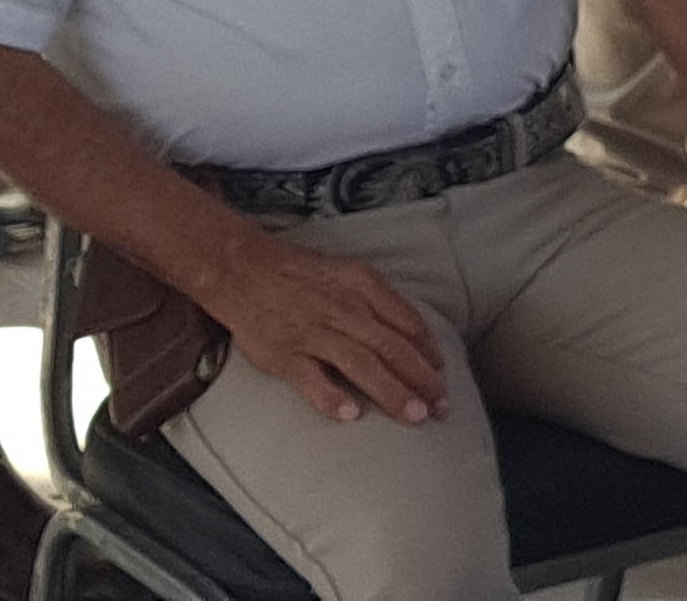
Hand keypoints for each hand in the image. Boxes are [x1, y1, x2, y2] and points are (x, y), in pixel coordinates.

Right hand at [207, 234, 451, 424]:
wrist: (243, 269)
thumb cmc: (301, 274)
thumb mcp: (349, 273)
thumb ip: (381, 302)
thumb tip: (416, 336)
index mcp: (363, 287)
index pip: (407, 323)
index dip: (429, 353)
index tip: (443, 377)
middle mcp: (343, 310)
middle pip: (392, 349)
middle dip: (421, 380)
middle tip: (442, 409)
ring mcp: (313, 334)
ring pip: (362, 365)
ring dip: (392, 392)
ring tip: (415, 416)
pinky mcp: (284, 354)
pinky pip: (312, 379)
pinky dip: (332, 397)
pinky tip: (352, 415)